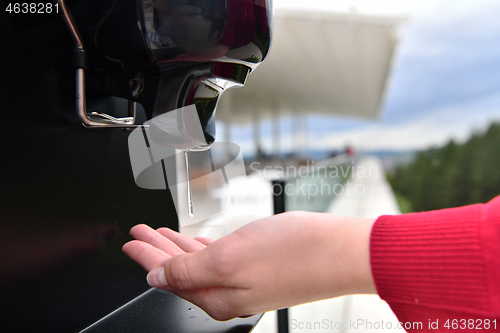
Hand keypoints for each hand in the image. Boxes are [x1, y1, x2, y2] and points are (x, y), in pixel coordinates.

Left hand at [122, 211, 375, 319]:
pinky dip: (203, 246)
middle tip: (138, 233)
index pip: (168, 276)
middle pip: (181, 270)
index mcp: (217, 297)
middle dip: (157, 250)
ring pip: (199, 262)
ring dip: (177, 246)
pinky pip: (220, 256)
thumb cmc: (292, 254)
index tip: (129, 241)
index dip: (145, 256)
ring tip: (159, 233)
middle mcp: (229, 293)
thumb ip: (189, 270)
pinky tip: (197, 241)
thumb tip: (157, 278)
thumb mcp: (229, 259)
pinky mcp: (259, 266)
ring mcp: (245, 280)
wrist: (340, 250)